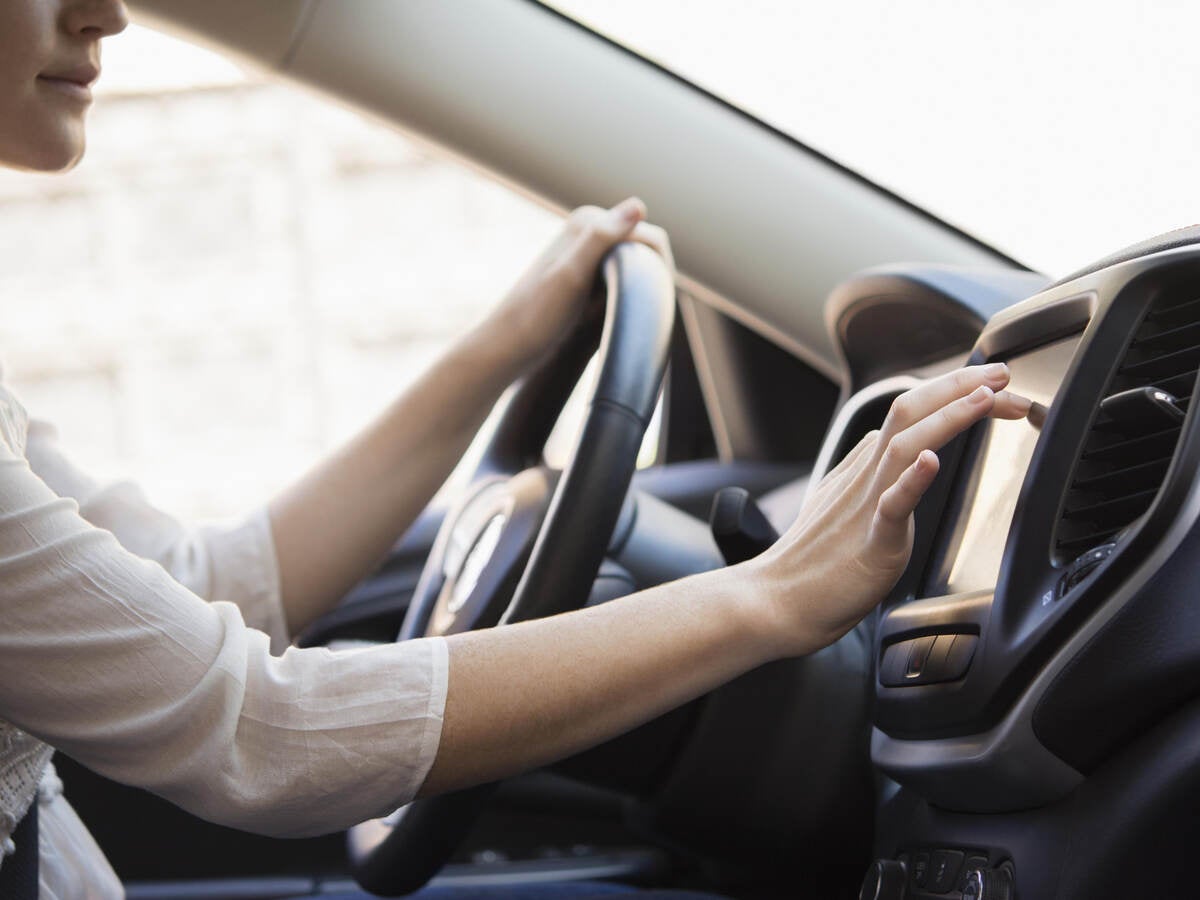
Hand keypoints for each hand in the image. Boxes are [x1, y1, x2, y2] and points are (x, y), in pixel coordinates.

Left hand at [489, 198, 673, 364]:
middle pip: (644, 252)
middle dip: (649, 279)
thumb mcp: (572, 275)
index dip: (657, 270)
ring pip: (636, 268)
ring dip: (640, 290)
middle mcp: (588, 231)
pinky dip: (628, 299)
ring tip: (625, 316)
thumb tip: (639, 205)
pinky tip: (617, 318)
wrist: (508, 347)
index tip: (645, 303)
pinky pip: (623, 283)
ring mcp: (587, 255)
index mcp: (588, 221)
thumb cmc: (537, 315)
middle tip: (634, 314)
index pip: (650, 238)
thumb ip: (602, 238)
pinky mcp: (586, 278)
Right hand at [746, 364, 1031, 656]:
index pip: (910, 414)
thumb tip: (887, 443)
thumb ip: (864, 471)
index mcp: (863, 468)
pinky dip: (913, 479)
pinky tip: (931, 461)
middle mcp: (865, 476)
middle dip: (959, 386)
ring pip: (905, 444)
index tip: (991, 389)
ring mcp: (866, 504)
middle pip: (909, 411)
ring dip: (948, 416)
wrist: (778, 602)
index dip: (952, 394)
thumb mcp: (839, 503)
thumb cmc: (812, 565)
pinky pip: (893, 503)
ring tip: (985, 397)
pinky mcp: (872, 540)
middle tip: (1001, 373)